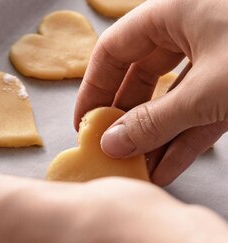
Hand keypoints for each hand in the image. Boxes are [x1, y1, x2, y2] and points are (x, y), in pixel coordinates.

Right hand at [75, 0, 227, 185]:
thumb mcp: (208, 92)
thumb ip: (155, 121)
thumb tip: (113, 145)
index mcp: (174, 11)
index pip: (114, 49)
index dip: (93, 87)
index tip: (85, 125)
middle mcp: (192, 27)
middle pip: (142, 75)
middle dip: (127, 119)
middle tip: (111, 153)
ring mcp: (219, 53)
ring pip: (173, 96)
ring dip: (156, 135)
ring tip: (138, 170)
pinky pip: (202, 109)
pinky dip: (186, 138)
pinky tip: (168, 167)